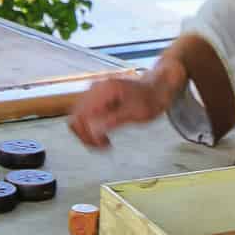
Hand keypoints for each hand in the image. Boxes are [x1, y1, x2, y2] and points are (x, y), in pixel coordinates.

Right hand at [68, 58, 186, 146]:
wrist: (158, 87)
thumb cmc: (151, 98)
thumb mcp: (136, 113)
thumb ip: (113, 120)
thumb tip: (94, 131)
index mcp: (104, 90)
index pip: (80, 114)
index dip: (86, 133)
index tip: (100, 144)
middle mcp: (96, 88)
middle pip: (76, 116)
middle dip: (86, 135)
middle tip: (102, 146)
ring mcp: (95, 92)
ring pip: (79, 117)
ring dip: (88, 132)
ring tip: (103, 142)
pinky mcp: (97, 98)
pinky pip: (86, 114)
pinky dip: (92, 127)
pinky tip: (103, 135)